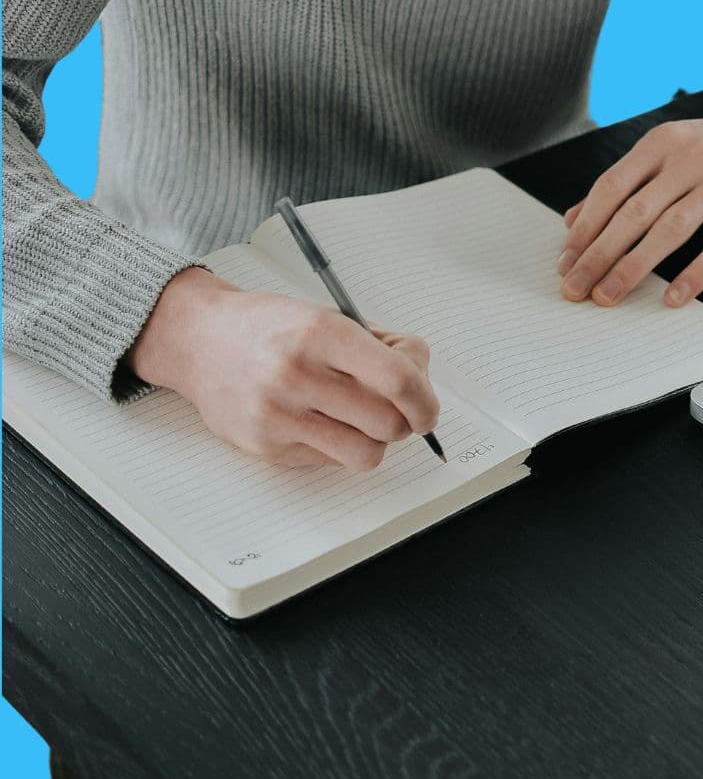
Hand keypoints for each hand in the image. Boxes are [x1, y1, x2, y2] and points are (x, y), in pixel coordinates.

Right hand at [128, 267, 440, 469]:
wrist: (198, 339)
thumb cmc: (271, 327)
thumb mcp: (330, 315)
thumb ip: (382, 347)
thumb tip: (421, 381)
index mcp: (321, 333)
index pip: (398, 380)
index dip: (426, 400)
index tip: (427, 408)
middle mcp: (297, 375)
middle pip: (388, 424)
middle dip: (405, 421)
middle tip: (397, 410)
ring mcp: (278, 415)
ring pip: (365, 454)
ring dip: (375, 441)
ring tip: (361, 420)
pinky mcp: (266, 446)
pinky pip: (331, 462)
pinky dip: (340, 446)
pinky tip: (323, 421)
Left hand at [557, 103, 702, 307]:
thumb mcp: (667, 153)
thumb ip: (623, 183)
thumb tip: (574, 221)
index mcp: (661, 144)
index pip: (612, 187)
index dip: (586, 227)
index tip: (566, 261)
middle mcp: (689, 159)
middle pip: (634, 212)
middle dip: (599, 254)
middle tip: (576, 287)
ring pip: (671, 230)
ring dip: (634, 267)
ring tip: (609, 295)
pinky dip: (696, 274)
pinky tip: (673, 298)